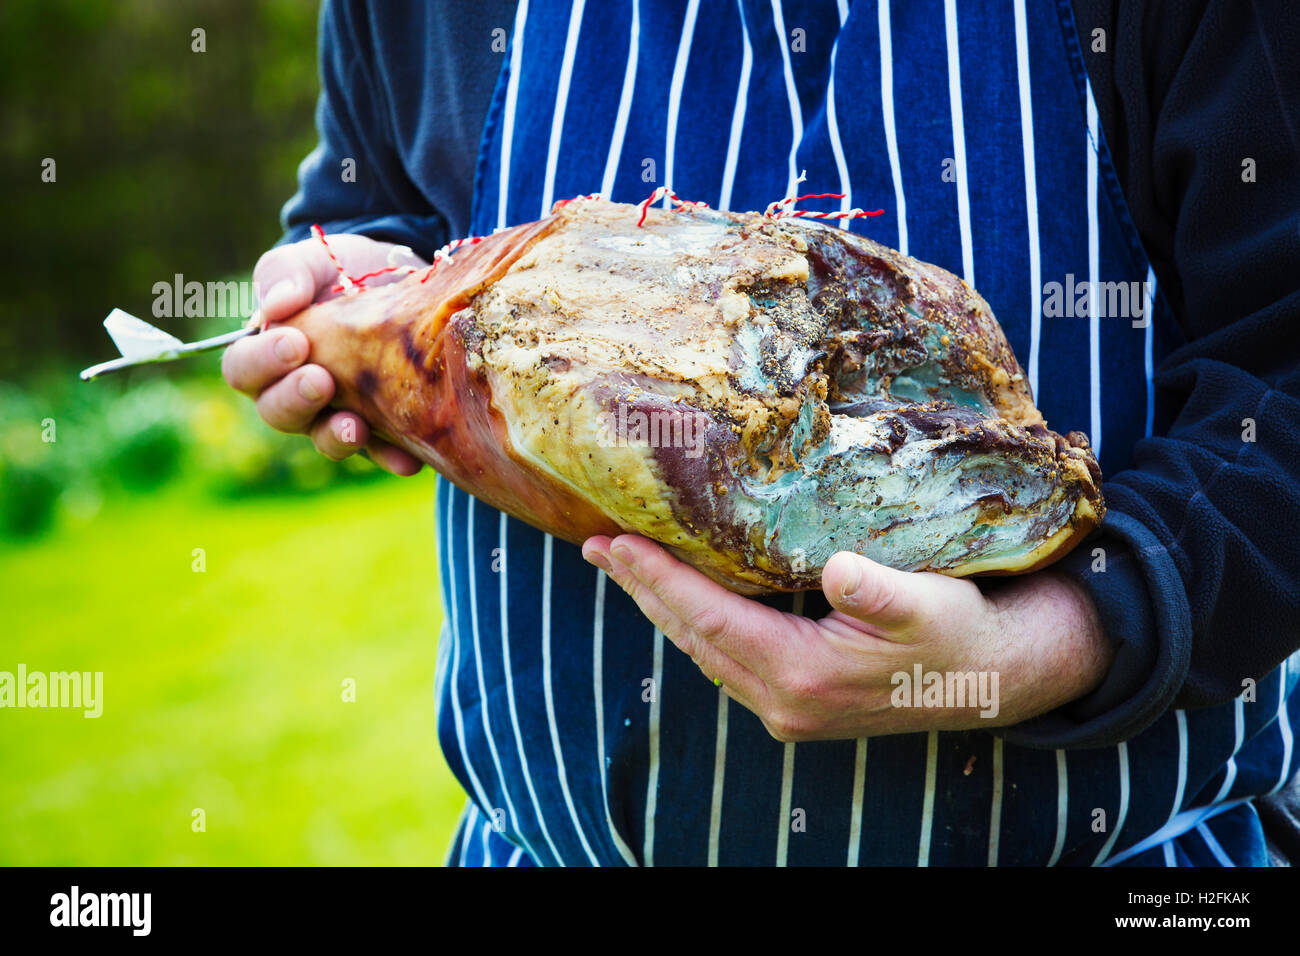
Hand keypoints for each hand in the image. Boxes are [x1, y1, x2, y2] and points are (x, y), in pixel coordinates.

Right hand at [221, 233, 426, 474]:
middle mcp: (295, 391)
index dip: (262, 361)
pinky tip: (408, 459)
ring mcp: (338, 412)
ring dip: (337, 437)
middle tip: (321, 381)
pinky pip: (380, 451)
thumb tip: (277, 304)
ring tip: (356, 428)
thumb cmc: (342, 269)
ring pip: (324, 438)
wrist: (402, 279)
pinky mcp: (381, 425)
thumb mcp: (314, 259)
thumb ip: (287, 273)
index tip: (295, 342)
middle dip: (296, 399)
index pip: (243, 369)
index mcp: (266, 353)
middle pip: (277, 412)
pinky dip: (391, 456)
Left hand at [581, 535, 1113, 740]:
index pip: (709, 618)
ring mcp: (787, 708)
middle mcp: (784, 700)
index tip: (614, 542)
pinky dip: (695, 624)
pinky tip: (682, 598)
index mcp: (804, 674)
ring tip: (625, 566)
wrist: (993, 681)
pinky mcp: (797, 703)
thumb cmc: (959, 633)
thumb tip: (842, 574)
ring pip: (704, 651)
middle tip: (596, 547)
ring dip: (662, 607)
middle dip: (642, 590)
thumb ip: (882, 593)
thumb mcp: (929, 604)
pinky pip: (726, 659)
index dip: (658, 578)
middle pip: (693, 637)